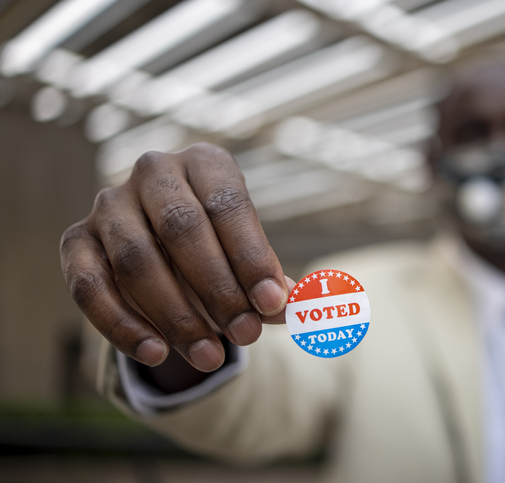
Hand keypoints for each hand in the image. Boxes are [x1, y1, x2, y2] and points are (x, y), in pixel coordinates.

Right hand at [60, 143, 289, 371]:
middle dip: (218, 289)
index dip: (251, 257)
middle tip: (247, 334)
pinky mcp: (76, 240)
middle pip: (181, 229)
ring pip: (135, 260)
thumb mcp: (249, 255)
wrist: (168, 242)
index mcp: (205, 163)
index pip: (229, 205)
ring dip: (175, 316)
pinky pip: (89, 286)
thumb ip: (269, 279)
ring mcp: (109, 203)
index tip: (273, 304)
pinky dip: (122, 326)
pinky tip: (157, 355)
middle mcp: (154, 172)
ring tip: (211, 356)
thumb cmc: (221, 245)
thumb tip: (294, 307)